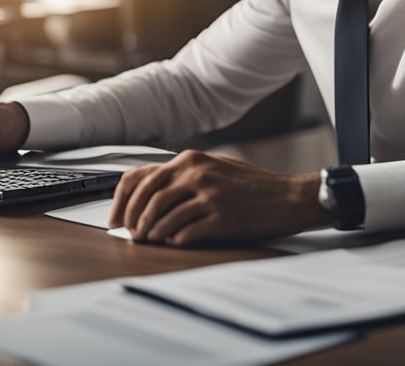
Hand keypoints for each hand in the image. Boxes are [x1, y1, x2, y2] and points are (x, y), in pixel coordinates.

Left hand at [107, 150, 327, 246]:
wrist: (288, 197)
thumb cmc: (252, 185)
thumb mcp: (215, 168)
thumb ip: (183, 175)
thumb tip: (148, 193)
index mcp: (191, 160)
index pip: (141, 177)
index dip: (121, 201)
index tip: (116, 218)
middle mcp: (196, 173)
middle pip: (147, 198)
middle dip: (132, 219)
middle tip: (131, 235)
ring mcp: (209, 195)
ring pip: (163, 217)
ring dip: (151, 233)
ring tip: (149, 242)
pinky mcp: (220, 217)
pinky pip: (185, 233)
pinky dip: (174, 241)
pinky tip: (173, 243)